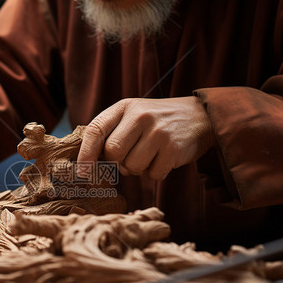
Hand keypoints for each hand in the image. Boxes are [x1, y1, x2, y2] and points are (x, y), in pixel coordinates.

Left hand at [77, 97, 213, 179]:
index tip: (82, 172)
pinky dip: (156, 173)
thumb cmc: (157, 121)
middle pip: (113, 153)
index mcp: (124, 107)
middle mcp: (140, 116)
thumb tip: (88, 163)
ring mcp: (158, 132)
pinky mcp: (173, 148)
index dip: (85, 153)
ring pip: (132, 167)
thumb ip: (111, 132)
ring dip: (138, 169)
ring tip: (151, 155)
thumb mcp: (133, 115)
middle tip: (132, 156)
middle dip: (119, 162)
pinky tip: (164, 158)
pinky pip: (152, 175)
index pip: (95, 129)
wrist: (200, 116)